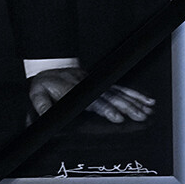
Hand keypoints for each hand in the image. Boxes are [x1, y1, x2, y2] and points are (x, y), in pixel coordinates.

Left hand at [26, 67, 154, 123]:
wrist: (50, 67)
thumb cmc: (45, 84)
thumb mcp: (37, 94)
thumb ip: (43, 105)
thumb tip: (47, 114)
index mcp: (73, 91)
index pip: (92, 101)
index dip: (105, 108)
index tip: (117, 116)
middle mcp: (88, 87)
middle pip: (110, 97)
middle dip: (126, 106)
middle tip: (139, 115)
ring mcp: (96, 84)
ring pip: (117, 92)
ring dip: (134, 101)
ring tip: (147, 110)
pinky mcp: (101, 84)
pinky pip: (119, 88)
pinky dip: (133, 94)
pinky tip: (145, 100)